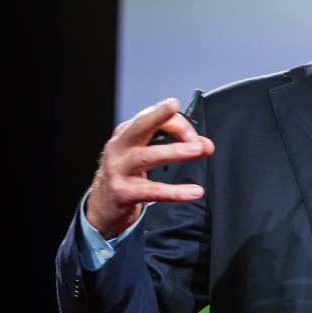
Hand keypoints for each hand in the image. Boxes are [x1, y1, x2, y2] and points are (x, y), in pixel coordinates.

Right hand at [85, 98, 214, 238]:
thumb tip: (206, 146)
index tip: (196, 137)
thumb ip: (174, 146)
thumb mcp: (145, 154)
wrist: (105, 205)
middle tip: (175, 107)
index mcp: (126, 134)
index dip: (177, 123)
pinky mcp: (123, 192)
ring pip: (148, 156)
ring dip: (175, 151)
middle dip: (159, 115)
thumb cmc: (129, 174)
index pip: (151, 118)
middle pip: (141, 126)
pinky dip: (176, 192)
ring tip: (197, 150)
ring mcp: (118, 170)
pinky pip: (153, 191)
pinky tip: (193, 191)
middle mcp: (120, 147)